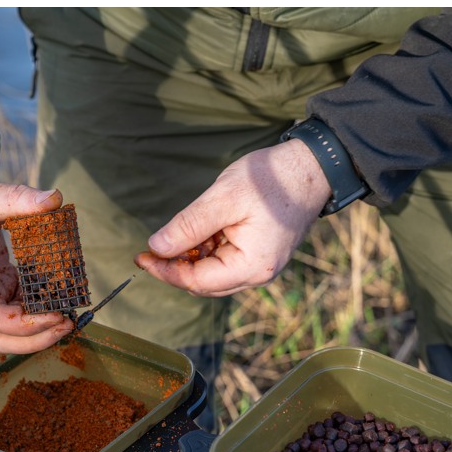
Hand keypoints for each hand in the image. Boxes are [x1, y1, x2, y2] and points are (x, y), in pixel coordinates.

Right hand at [0, 167, 74, 352]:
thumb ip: (19, 198)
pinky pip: (12, 307)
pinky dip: (34, 308)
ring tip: (68, 316)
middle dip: (33, 338)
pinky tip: (57, 298)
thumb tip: (56, 198)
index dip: (27, 324)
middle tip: (68, 325)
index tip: (58, 315)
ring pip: (5, 329)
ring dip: (35, 328)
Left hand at [134, 139, 329, 296]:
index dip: (165, 271)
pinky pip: (224, 262)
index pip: (196, 282)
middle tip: (152, 245)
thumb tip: (157, 247)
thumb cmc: (272, 179)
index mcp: (251, 266)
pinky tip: (201, 229)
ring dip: (190, 257)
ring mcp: (259, 267)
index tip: (141, 256)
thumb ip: (188, 226)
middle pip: (202, 284)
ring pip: (211, 274)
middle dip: (175, 267)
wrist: (311, 167)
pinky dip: (205, 250)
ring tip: (182, 230)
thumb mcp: (223, 198)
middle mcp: (257, 275)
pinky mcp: (257, 255)